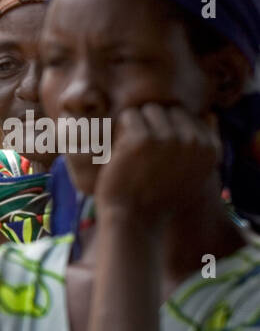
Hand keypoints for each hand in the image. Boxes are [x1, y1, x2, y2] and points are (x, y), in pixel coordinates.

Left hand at [99, 104, 219, 220]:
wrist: (134, 220)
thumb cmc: (159, 202)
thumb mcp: (194, 177)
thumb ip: (201, 150)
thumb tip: (209, 117)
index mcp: (209, 149)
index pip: (190, 117)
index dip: (169, 129)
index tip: (156, 150)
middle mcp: (193, 141)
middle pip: (170, 111)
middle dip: (154, 124)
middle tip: (141, 148)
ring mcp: (168, 138)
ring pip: (150, 110)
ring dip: (137, 124)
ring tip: (130, 148)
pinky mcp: (141, 139)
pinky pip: (130, 116)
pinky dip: (121, 128)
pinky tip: (119, 146)